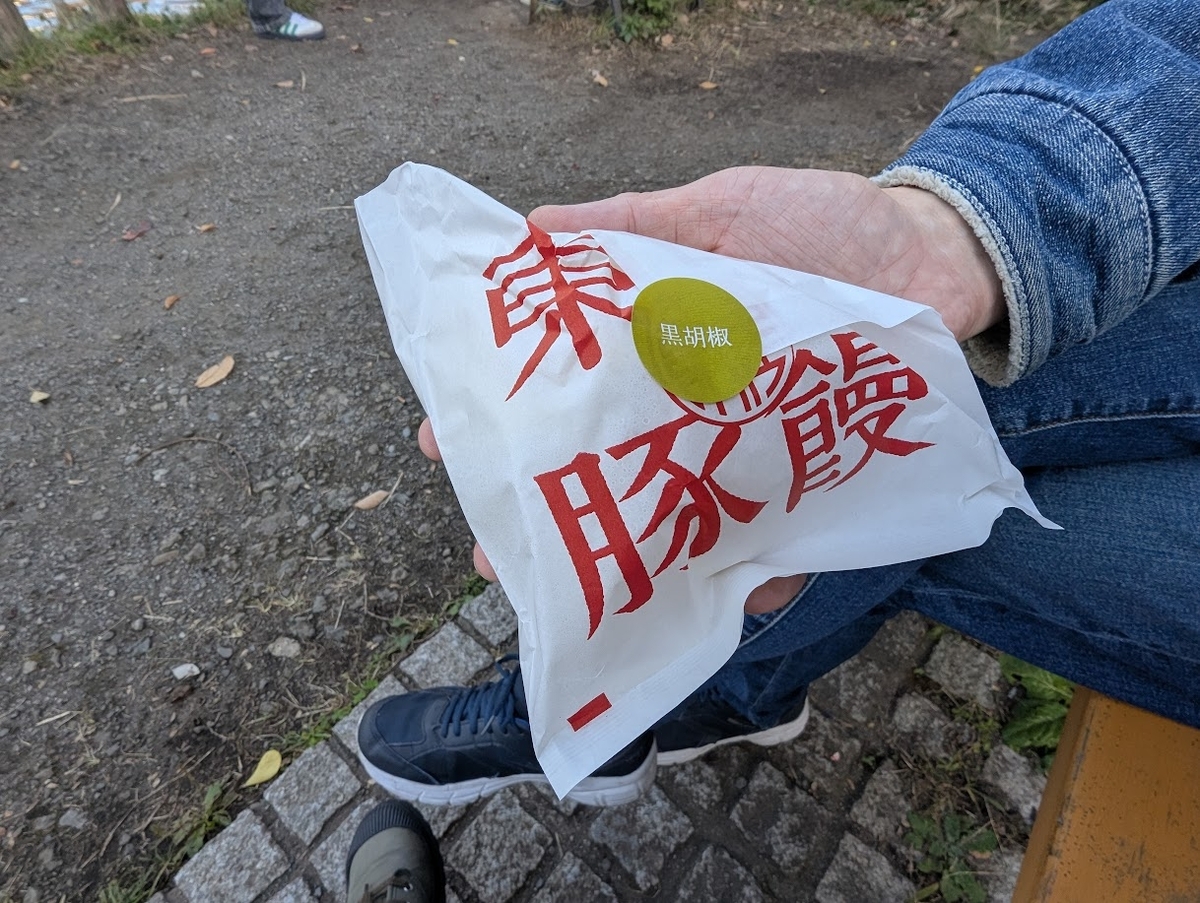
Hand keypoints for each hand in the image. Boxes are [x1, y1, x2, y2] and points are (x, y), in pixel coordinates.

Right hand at [424, 166, 1003, 613]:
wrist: (934, 254)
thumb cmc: (823, 224)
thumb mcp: (717, 208)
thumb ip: (630, 223)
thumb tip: (525, 231)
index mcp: (657, 346)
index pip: (564, 389)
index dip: (503, 415)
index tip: (444, 439)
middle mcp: (693, 410)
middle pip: (607, 468)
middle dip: (545, 512)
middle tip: (494, 552)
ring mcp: (750, 450)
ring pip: (675, 519)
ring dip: (625, 565)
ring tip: (573, 600)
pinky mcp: (810, 478)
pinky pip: (775, 542)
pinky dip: (749, 580)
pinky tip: (712, 609)